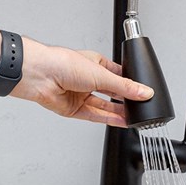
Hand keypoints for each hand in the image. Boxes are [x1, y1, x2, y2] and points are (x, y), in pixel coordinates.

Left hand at [12, 40, 153, 126]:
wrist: (40, 75)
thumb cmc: (63, 63)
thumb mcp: (101, 73)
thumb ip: (124, 87)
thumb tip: (144, 92)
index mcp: (95, 63)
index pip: (118, 75)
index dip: (131, 83)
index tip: (145, 91)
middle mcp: (87, 79)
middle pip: (112, 92)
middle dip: (126, 99)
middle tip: (142, 105)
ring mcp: (80, 95)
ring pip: (104, 106)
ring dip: (119, 111)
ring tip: (136, 116)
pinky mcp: (74, 109)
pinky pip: (95, 116)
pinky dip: (109, 119)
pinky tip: (122, 121)